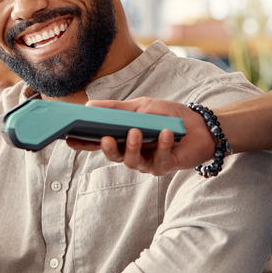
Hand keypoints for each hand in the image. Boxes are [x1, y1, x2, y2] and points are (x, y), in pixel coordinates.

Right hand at [65, 97, 214, 175]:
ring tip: (137, 132)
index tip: (68, 139)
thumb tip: (88, 106)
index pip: (98, 142)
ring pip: (132, 161)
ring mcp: (147, 162)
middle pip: (112, 156)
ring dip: (133, 147)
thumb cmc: (170, 115)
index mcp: (122, 138)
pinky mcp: (165, 166)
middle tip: (105, 138)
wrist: (202, 125)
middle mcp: (131, 153)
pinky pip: (158, 160)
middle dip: (107, 148)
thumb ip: (116, 109)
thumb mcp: (141, 106)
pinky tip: (164, 134)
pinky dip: (161, 145)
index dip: (82, 143)